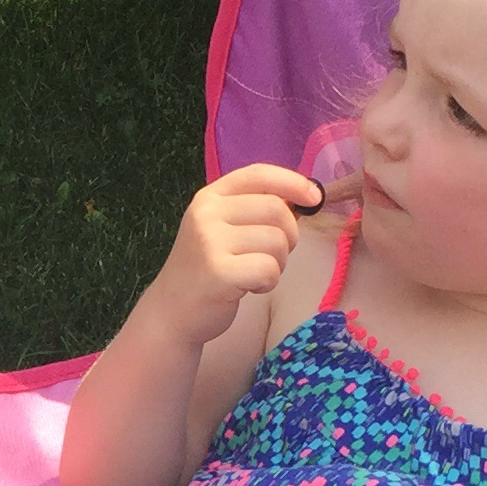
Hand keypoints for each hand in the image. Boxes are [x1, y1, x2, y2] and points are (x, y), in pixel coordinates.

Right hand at [148, 165, 326, 343]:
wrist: (172, 311)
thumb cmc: (207, 269)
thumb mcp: (223, 229)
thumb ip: (256, 210)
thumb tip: (305, 198)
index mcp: (210, 197)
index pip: (259, 174)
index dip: (293, 182)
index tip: (315, 198)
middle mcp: (207, 213)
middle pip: (277, 209)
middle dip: (289, 235)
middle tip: (272, 256)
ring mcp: (210, 242)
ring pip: (277, 241)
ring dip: (278, 263)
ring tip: (254, 273)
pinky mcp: (218, 272)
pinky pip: (269, 269)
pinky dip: (269, 282)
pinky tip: (249, 287)